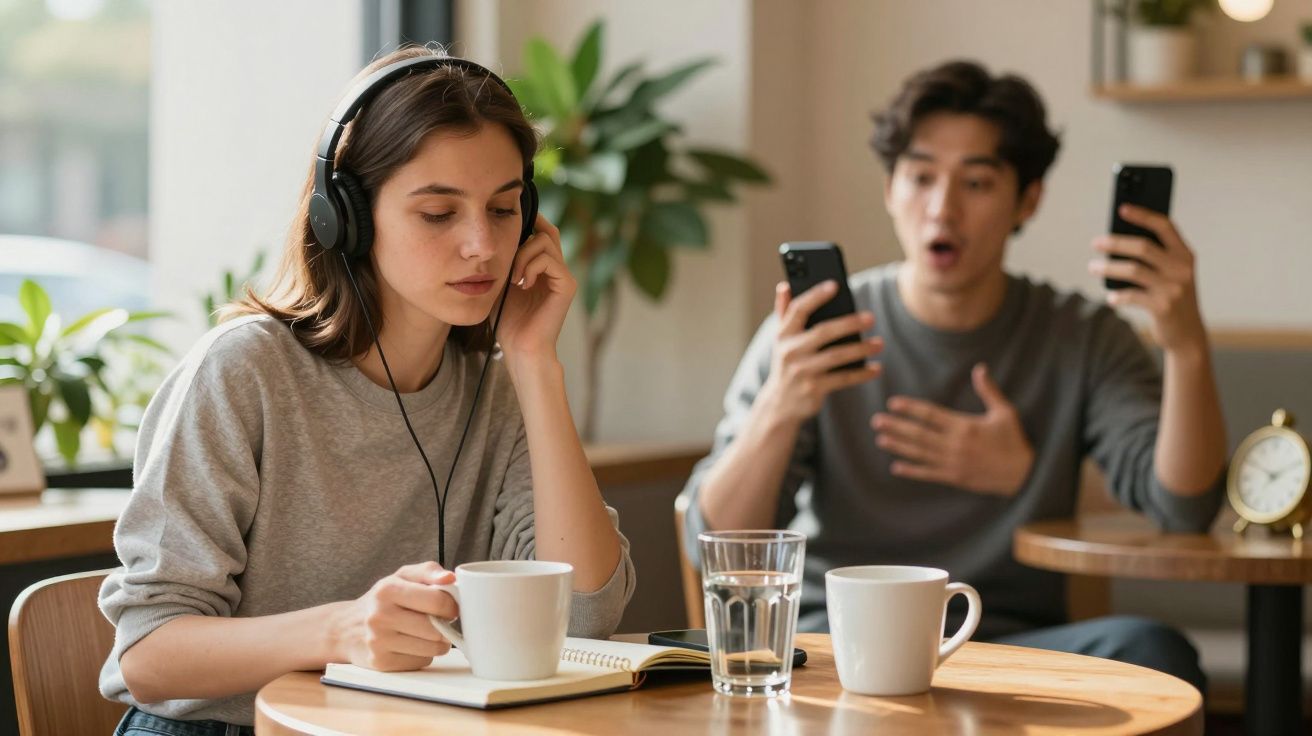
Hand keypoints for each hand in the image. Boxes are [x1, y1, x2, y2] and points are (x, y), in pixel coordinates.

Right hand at [330, 562, 457, 671]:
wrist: (345, 628)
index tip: (451, 607)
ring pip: (432, 648)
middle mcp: (380, 616)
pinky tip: (411, 645)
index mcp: (387, 590)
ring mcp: (378, 642)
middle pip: (436, 629)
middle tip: (440, 620)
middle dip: (446, 625)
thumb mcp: (402, 576)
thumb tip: (450, 578)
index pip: (437, 601)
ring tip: (426, 632)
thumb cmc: (382, 600)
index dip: (452, 605)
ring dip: (438, 642)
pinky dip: (423, 654)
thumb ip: (429, 571)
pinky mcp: (381, 662)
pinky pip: (421, 662)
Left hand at [496, 214, 575, 364]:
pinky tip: (523, 284)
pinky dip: (531, 267)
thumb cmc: (507, 320)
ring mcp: (564, 276)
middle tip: (509, 260)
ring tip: (514, 278)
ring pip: (546, 241)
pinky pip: (549, 260)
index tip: (506, 232)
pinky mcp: (567, 285)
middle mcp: (557, 269)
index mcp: (544, 268)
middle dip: (523, 237)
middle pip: (547, 231)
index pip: (543, 232)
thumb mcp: (501, 283)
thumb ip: (505, 260)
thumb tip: (498, 235)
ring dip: (523, 255)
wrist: (520, 347)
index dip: (529, 224)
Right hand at [757, 280, 881, 425]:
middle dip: (848, 324)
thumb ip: (783, 313)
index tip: (835, 285)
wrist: (780, 404)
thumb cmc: (786, 365)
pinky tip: (876, 368)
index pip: (798, 310)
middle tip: (871, 318)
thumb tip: (784, 286)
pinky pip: (843, 379)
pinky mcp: (814, 389)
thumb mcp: (781, 340)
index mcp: (783, 335)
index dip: (815, 296)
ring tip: (879, 343)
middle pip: (823, 332)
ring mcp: (802, 372)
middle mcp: (790, 352)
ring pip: (836, 356)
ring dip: (860, 349)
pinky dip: (861, 374)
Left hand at [871, 363, 1033, 495]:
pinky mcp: (954, 478)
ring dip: (898, 446)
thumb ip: (989, 391)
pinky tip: (895, 467)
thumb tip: (980, 368)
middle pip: (919, 434)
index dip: (910, 408)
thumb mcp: (1005, 413)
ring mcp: (953, 463)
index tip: (893, 402)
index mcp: (964, 426)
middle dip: (896, 426)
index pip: (931, 414)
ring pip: (919, 453)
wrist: (1024, 475)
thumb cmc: (1014, 441)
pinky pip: (928, 474)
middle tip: (876, 421)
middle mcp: (955, 444)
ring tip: (880, 439)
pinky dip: (911, 471)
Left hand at [1088, 204, 1206, 356]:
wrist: (1188, 334)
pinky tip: (1111, 297)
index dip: (1143, 215)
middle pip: (1143, 247)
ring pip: (1133, 270)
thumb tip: (1117, 240)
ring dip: (1108, 267)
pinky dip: (1117, 295)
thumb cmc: (1172, 298)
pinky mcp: (1163, 307)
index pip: (1164, 226)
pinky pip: (1131, 295)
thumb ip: (1154, 257)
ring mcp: (1173, 288)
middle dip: (1116, 242)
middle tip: (1095, 242)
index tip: (1121, 208)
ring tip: (1092, 267)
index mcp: (1185, 255)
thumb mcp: (1171, 274)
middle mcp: (1182, 268)